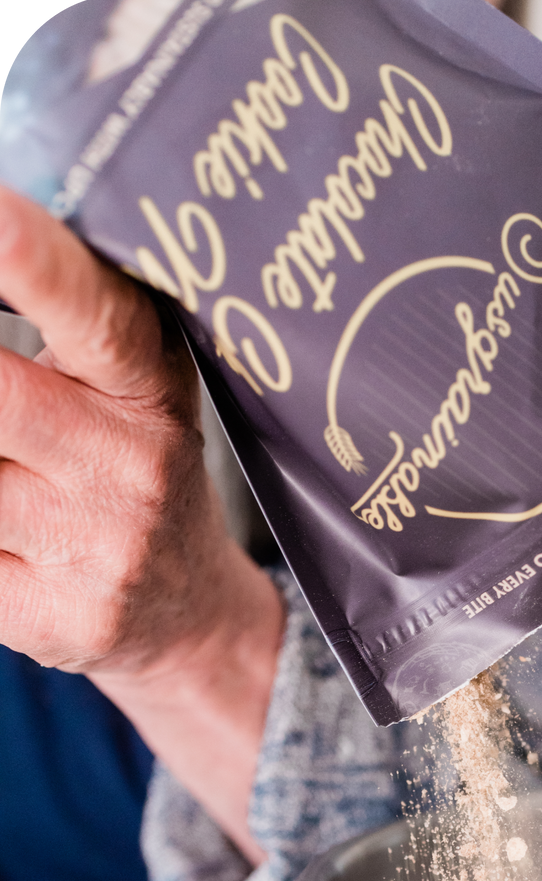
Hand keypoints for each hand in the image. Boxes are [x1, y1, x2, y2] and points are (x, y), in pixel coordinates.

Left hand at [0, 185, 282, 863]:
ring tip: (18, 467)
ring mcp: (95, 547)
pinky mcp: (52, 616)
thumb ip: (67, 327)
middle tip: (11, 414)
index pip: (98, 315)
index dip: (39, 265)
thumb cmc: (135, 474)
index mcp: (148, 387)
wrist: (184, 609)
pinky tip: (6, 532)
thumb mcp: (130, 391)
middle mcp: (133, 465)